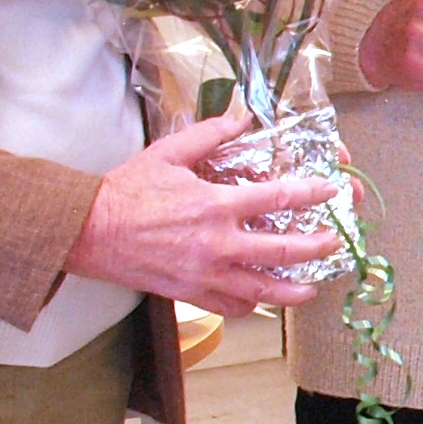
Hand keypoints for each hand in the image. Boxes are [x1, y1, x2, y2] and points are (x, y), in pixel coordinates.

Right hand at [69, 108, 342, 312]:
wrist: (88, 230)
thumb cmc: (127, 191)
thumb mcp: (169, 152)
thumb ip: (210, 134)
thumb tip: (241, 116)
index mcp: (215, 204)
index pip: (278, 199)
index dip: (310, 193)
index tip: (329, 191)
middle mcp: (217, 243)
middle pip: (283, 251)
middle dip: (316, 247)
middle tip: (334, 242)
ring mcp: (205, 273)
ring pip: (263, 289)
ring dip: (294, 290)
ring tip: (312, 287)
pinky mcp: (190, 293)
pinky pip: (231, 306)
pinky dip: (251, 305)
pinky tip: (262, 300)